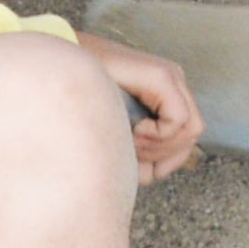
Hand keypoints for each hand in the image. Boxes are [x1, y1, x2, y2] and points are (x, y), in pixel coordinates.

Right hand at [78, 33, 204, 179]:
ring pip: (189, 131)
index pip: (185, 141)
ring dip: (157, 148)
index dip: (164, 162)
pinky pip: (178, 120)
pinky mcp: (163, 76)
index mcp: (166, 97)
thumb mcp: (114, 136)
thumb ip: (136, 155)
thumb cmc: (80, 106)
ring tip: (130, 140)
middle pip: (190, 138)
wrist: (58, 73)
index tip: (135, 163)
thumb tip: (153, 175)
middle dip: (161, 157)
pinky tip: (134, 129)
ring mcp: (171, 76)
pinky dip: (157, 136)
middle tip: (130, 151)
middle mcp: (174, 85)